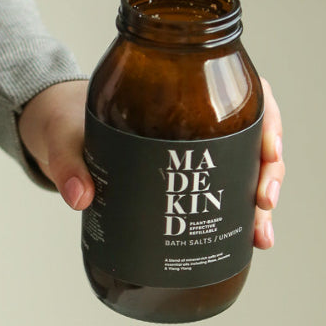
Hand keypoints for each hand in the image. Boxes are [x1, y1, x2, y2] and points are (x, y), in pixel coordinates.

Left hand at [17, 78, 284, 247]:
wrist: (57, 135)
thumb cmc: (65, 120)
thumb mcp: (63, 135)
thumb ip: (67, 162)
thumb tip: (80, 197)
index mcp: (178, 85)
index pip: (242, 89)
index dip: (266, 117)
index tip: (269, 148)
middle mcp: (197, 116)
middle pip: (253, 133)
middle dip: (269, 170)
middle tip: (264, 203)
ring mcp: (196, 148)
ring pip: (246, 166)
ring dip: (261, 201)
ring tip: (261, 235)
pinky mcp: (188, 177)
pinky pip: (226, 191)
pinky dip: (242, 215)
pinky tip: (250, 240)